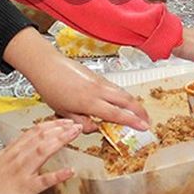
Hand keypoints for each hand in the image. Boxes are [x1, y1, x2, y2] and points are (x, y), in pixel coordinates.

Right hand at [0, 119, 80, 193]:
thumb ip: (7, 157)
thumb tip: (17, 152)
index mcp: (9, 153)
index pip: (32, 133)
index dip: (50, 125)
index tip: (62, 121)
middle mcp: (16, 159)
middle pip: (40, 137)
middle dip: (60, 128)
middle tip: (76, 123)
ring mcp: (21, 173)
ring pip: (43, 151)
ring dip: (61, 140)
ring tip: (75, 134)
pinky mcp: (24, 189)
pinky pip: (44, 181)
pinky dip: (58, 175)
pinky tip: (71, 171)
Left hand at [6, 29, 149, 129]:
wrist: (46, 66)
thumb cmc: (51, 88)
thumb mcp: (63, 112)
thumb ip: (81, 122)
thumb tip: (94, 128)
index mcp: (89, 102)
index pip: (116, 114)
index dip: (133, 121)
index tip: (144, 127)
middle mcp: (98, 90)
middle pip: (126, 100)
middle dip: (140, 111)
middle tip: (147, 120)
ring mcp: (99, 81)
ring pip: (122, 92)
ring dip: (133, 103)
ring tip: (138, 112)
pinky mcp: (97, 76)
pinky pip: (115, 87)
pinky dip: (123, 95)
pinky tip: (122, 101)